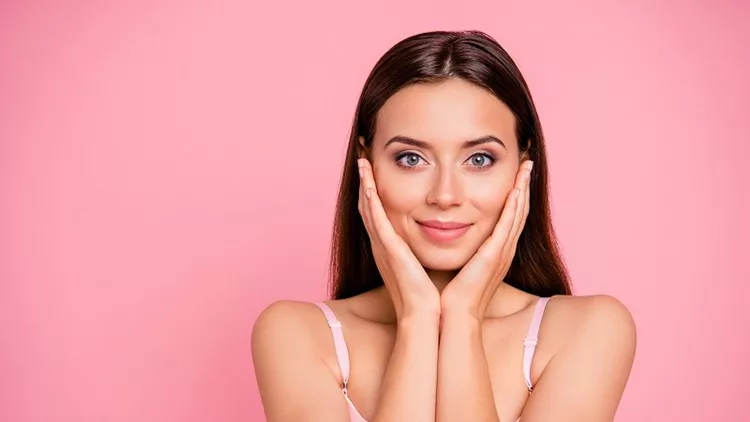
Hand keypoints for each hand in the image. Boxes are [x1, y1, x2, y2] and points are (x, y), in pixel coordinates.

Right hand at [357, 158, 440, 319]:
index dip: (373, 192)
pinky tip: (367, 183)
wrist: (426, 317)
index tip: (373, 171)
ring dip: (363, 184)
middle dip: (363, 183)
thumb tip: (442, 238)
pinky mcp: (388, 250)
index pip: (379, 214)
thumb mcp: (424, 268)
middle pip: (367, 207)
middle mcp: (382, 245)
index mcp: (391, 249)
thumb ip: (425, 252)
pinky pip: (375, 220)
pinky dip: (369, 200)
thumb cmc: (428, 296)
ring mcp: (383, 247)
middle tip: (361, 159)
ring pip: (368, 208)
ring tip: (362, 161)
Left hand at [440, 160, 532, 319]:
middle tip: (527, 163)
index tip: (515, 174)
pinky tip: (517, 188)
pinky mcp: (494, 256)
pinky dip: (514, 205)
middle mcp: (503, 251)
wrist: (451, 316)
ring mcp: (502, 253)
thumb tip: (446, 234)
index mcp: (495, 253)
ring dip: (523, 188)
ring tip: (526, 166)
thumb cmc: (450, 295)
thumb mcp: (458, 266)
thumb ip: (460, 249)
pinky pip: (509, 225)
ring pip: (518, 214)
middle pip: (519, 211)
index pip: (509, 218)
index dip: (514, 195)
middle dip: (523, 186)